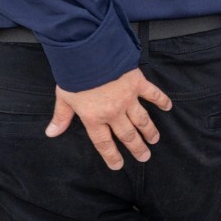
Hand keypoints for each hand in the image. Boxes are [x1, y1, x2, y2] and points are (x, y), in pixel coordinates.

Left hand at [46, 67, 173, 168]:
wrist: (91, 54)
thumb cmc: (75, 76)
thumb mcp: (64, 97)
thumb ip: (61, 117)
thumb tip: (51, 133)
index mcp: (94, 118)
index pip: (104, 143)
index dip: (112, 156)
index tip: (118, 166)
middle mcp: (113, 113)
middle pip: (127, 135)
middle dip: (137, 148)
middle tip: (145, 157)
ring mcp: (128, 99)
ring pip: (142, 120)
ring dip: (149, 131)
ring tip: (155, 140)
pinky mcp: (137, 84)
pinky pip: (152, 94)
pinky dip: (161, 100)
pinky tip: (168, 107)